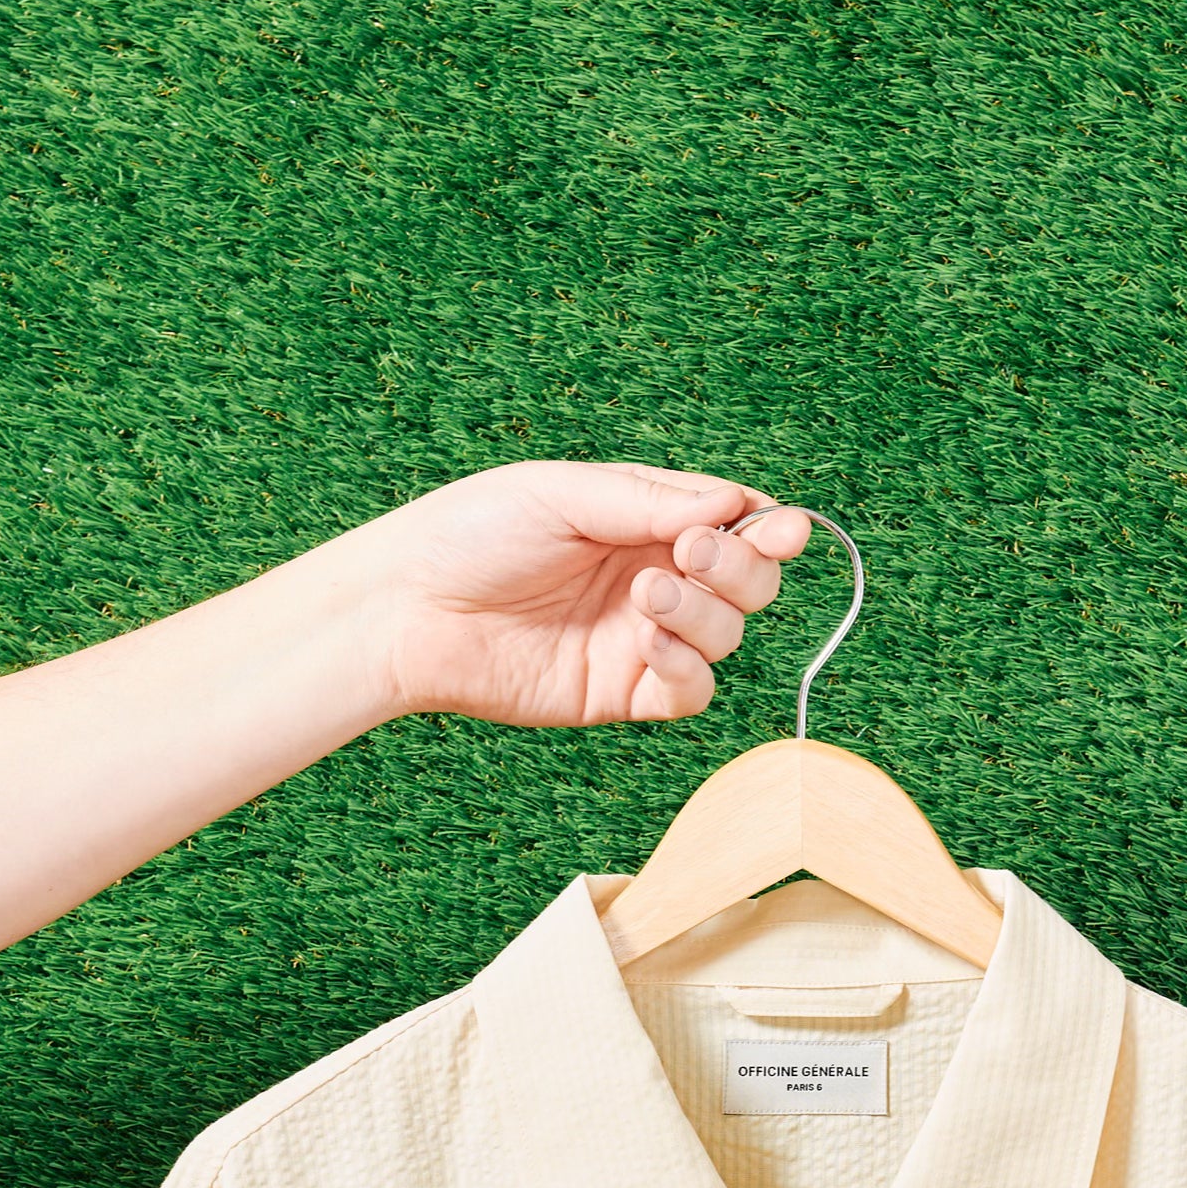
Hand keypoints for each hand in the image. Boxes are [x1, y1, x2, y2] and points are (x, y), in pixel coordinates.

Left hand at [350, 462, 813, 728]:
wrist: (408, 610)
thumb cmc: (472, 535)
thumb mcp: (562, 493)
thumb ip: (650, 501)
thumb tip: (735, 505)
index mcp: (644, 518)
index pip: (734, 521)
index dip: (767, 527)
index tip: (778, 529)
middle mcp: (653, 576)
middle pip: (747, 581)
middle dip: (741, 568)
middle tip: (694, 554)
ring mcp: (641, 639)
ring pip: (727, 635)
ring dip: (704, 614)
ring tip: (646, 597)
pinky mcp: (622, 694)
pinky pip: (691, 692)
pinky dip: (686, 668)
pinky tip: (646, 644)